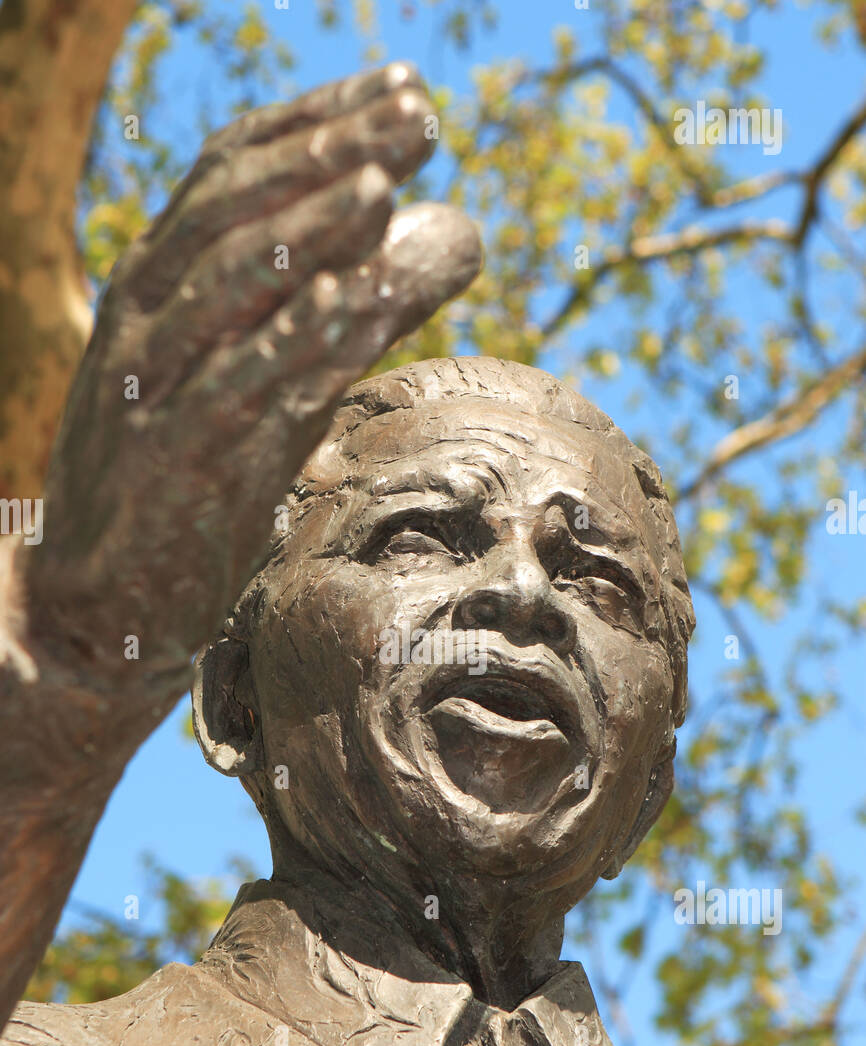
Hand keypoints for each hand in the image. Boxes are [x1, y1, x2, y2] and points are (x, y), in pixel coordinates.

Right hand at [28, 62, 480, 682]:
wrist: (104, 596)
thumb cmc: (201, 471)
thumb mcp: (282, 371)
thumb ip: (363, 302)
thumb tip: (461, 229)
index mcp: (163, 278)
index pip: (232, 171)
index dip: (317, 123)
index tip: (401, 90)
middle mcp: (147, 315)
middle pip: (230, 209)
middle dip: (323, 156)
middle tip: (412, 116)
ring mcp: (154, 387)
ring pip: (222, 287)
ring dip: (304, 232)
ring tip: (379, 185)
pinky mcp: (178, 461)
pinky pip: (236, 388)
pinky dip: (293, 340)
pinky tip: (350, 301)